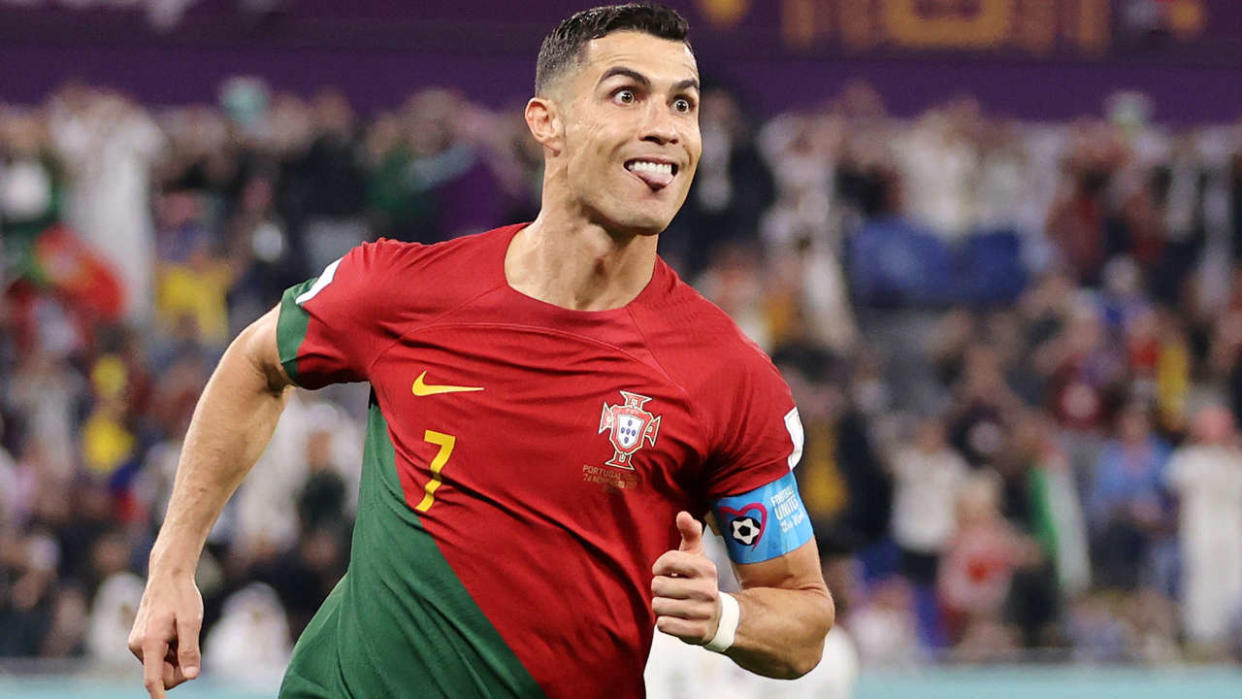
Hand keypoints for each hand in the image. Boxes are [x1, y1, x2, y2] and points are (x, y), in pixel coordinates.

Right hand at [128, 570, 203, 697]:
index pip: (152, 680)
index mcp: (149, 643)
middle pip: (162, 676)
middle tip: (190, 644)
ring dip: (176, 657)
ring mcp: (137, 644)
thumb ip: (190, 650)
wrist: (167, 577)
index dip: (159, 697)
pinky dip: (171, 651)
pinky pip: (159, 658)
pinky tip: (175, 632)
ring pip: (162, 667)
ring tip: (181, 632)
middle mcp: (138, 647)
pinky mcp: (140, 642)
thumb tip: (191, 676)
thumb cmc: (181, 597)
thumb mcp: (191, 622)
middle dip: (179, 668)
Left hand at [651, 511, 720, 644]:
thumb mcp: (697, 556)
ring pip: (658, 606)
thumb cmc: (699, 581)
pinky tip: (678, 619)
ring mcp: (703, 612)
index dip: (660, 567)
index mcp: (706, 567)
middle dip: (660, 589)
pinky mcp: (698, 632)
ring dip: (661, 606)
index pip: (666, 561)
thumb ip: (690, 533)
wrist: (719, 618)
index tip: (667, 572)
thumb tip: (683, 514)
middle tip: (673, 591)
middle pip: (658, 585)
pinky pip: (663, 625)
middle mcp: (707, 589)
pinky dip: (666, 623)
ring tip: (675, 605)